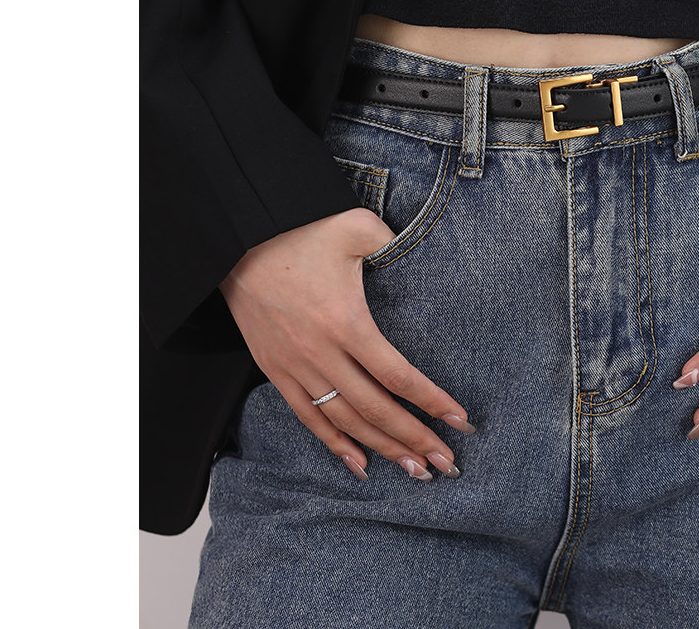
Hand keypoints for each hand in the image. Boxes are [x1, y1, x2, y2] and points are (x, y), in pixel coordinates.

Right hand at [218, 207, 474, 481]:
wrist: (238, 237)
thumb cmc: (302, 228)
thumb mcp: (356, 227)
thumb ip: (393, 241)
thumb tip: (422, 247)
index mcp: (346, 322)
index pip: (397, 375)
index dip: (431, 401)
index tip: (460, 419)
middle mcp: (321, 353)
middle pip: (376, 409)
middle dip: (414, 438)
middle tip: (447, 462)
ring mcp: (295, 366)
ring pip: (345, 420)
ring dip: (381, 448)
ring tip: (415, 470)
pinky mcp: (274, 369)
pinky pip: (307, 417)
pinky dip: (334, 443)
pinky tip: (359, 464)